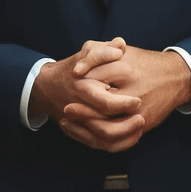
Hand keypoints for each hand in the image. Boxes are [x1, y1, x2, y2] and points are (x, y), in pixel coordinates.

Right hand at [29, 38, 144, 151]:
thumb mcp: (87, 51)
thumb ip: (104, 49)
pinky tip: (133, 136)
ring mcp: (79, 124)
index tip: (138, 101)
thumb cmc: (74, 67)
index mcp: (83, 87)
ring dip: (125, 136)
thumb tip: (120, 47)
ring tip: (140, 125)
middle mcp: (79, 109)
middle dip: (127, 125)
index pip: (106, 103)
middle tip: (142, 117)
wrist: (48, 87)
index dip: (124, 104)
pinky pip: (101, 145)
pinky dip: (118, 144)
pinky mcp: (80, 133)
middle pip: (105, 127)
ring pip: (104, 139)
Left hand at [81, 46, 190, 135]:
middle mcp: (132, 91)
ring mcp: (138, 111)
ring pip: (106, 126)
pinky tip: (87, 133)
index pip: (95, 78)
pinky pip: (118, 138)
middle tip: (66, 108)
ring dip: (86, 126)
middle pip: (99, 105)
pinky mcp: (142, 124)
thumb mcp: (125, 52)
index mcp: (126, 69)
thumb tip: (77, 70)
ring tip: (72, 122)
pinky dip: (100, 137)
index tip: (70, 83)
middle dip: (81, 108)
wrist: (176, 77)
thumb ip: (100, 54)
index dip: (80, 82)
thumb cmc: (145, 63)